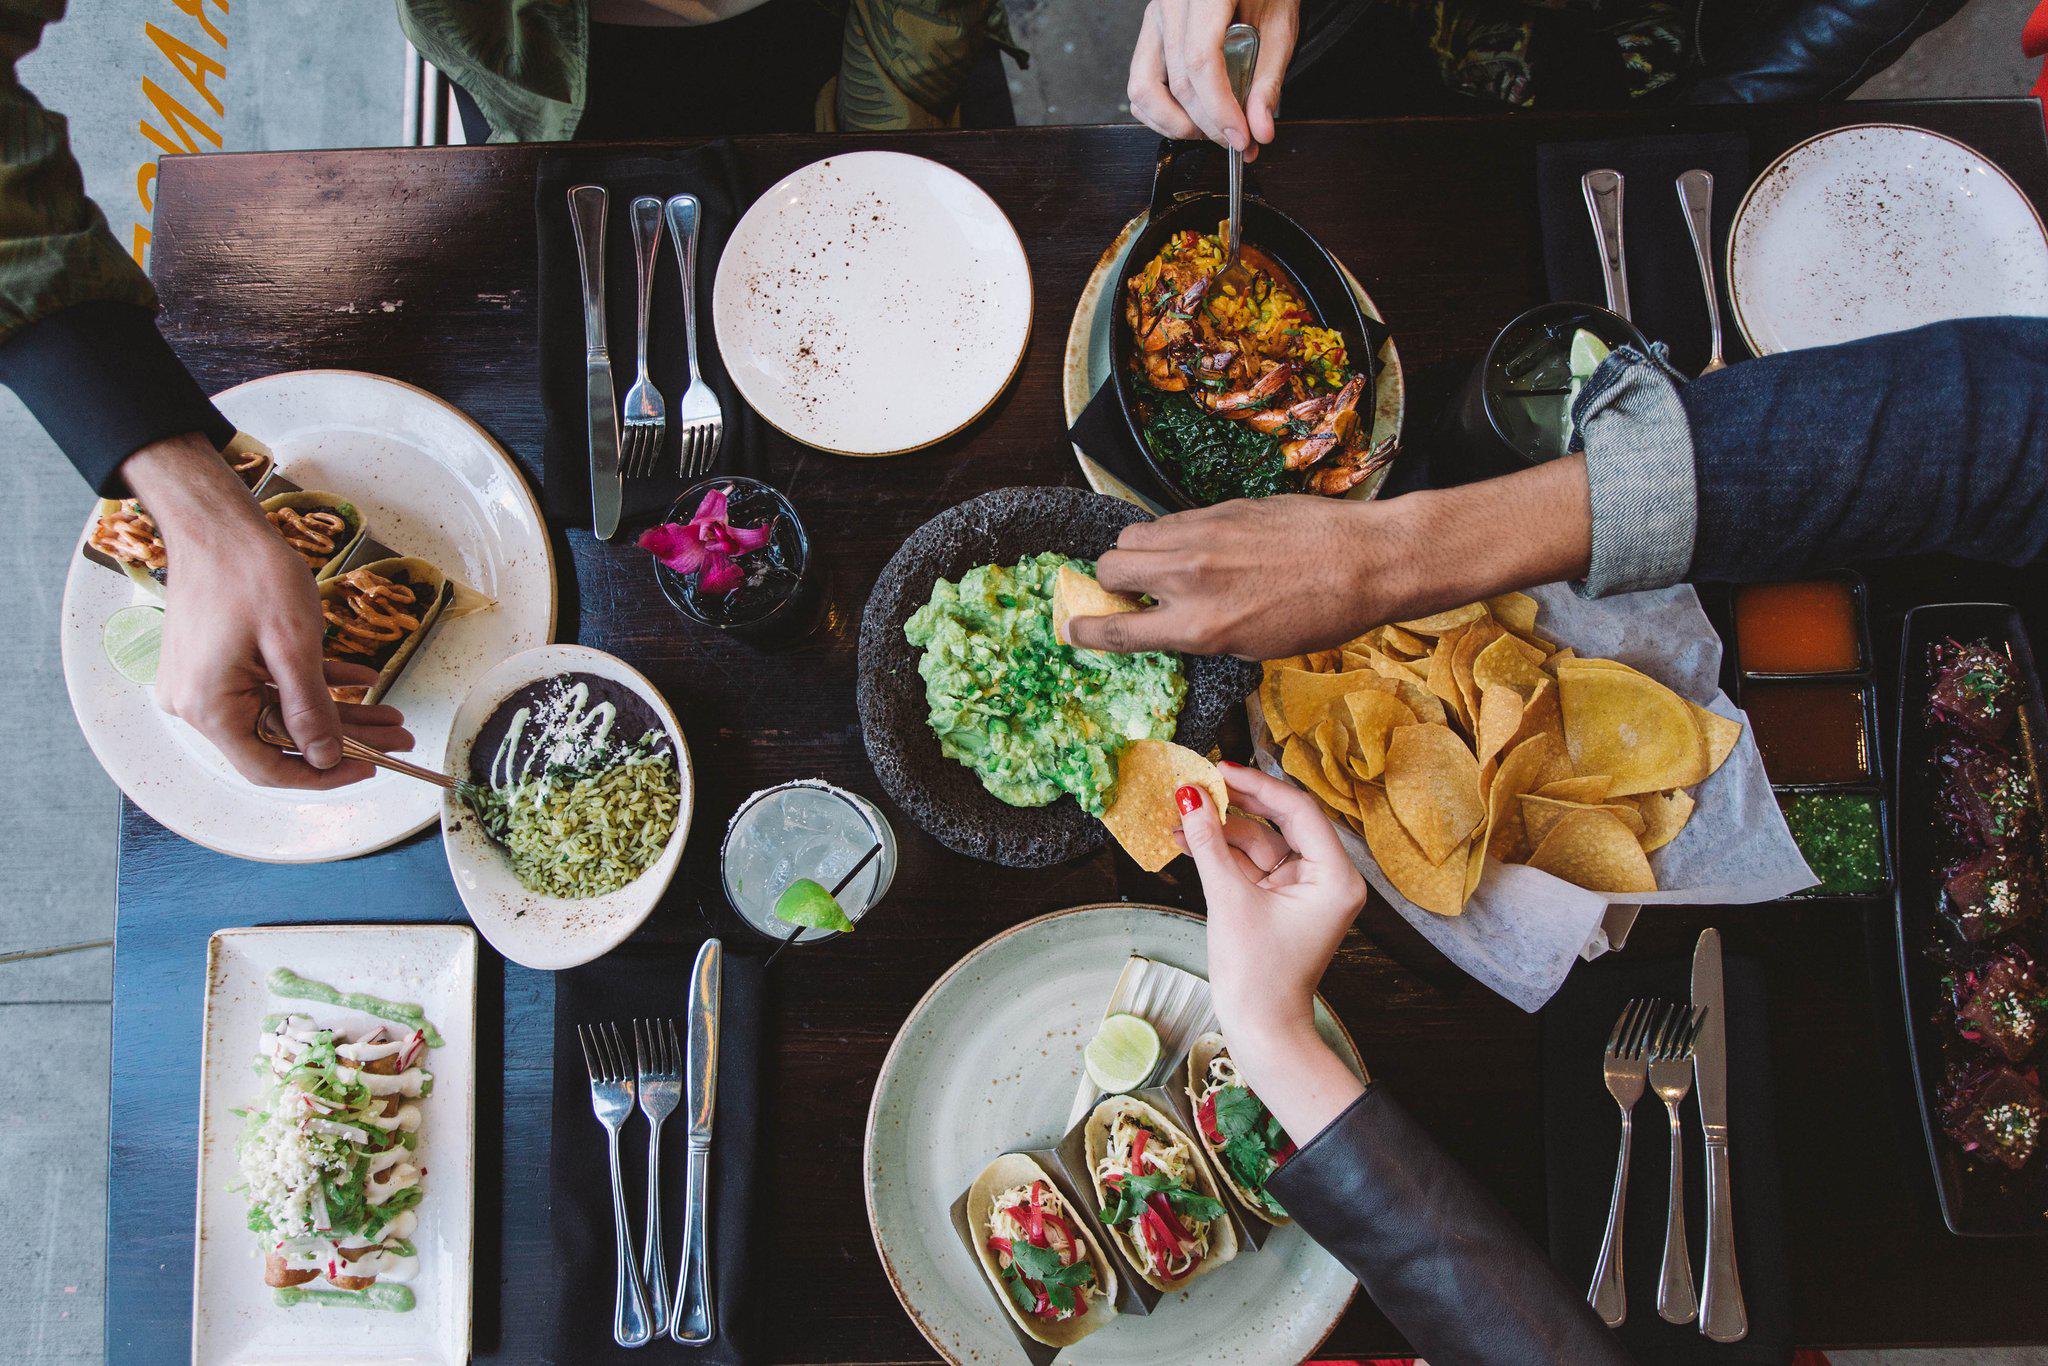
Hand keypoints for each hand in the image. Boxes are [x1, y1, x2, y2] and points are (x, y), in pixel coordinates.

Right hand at [122, 434, 411, 788]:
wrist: (216, 521)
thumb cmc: (249, 573)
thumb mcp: (293, 646)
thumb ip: (309, 708)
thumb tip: (326, 758)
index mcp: (208, 708)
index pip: (268, 769)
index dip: (323, 774)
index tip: (371, 768)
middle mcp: (198, 703)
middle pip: (281, 740)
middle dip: (346, 739)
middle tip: (400, 738)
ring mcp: (205, 682)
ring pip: (283, 713)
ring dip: (339, 712)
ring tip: (393, 714)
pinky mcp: (217, 662)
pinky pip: (270, 686)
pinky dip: (315, 683)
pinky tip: (362, 679)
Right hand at [1065, 456, 1594, 657]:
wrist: (1367, 560)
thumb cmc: (1323, 613)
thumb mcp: (1255, 645)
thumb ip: (1201, 631)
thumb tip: (1169, 620)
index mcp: (1200, 625)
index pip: (1116, 628)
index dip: (1085, 630)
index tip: (1072, 628)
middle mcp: (1192, 577)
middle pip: (1110, 566)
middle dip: (1112, 581)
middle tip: (1132, 592)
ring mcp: (1203, 535)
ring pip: (1134, 534)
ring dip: (1138, 553)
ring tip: (1165, 567)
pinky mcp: (1220, 507)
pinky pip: (1173, 519)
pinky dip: (1174, 535)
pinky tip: (1204, 547)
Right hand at [1127, 0, 1296, 158]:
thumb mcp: (1279, 27)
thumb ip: (1268, 81)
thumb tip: (1259, 128)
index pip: (1201, 61)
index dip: (1219, 108)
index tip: (1239, 136)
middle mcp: (1171, 5)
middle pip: (1178, 82)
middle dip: (1208, 124)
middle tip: (1237, 141)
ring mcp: (1155, 19)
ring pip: (1144, 89)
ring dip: (1177, 123)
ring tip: (1210, 129)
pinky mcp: (1151, 35)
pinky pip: (1140, 84)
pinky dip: (1161, 111)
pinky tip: (1191, 116)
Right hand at [1178, 762, 1366, 1139]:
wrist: (1260, 1031)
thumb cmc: (1257, 976)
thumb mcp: (1229, 899)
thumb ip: (1208, 844)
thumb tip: (1189, 798)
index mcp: (1335, 877)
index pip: (1298, 811)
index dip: (1256, 785)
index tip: (1218, 769)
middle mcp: (1326, 879)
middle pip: (1279, 822)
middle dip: (1235, 804)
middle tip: (1197, 783)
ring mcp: (1302, 890)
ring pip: (1261, 842)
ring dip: (1221, 830)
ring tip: (1179, 814)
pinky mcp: (1280, 902)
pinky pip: (1252, 865)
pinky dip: (1223, 853)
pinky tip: (1188, 838)